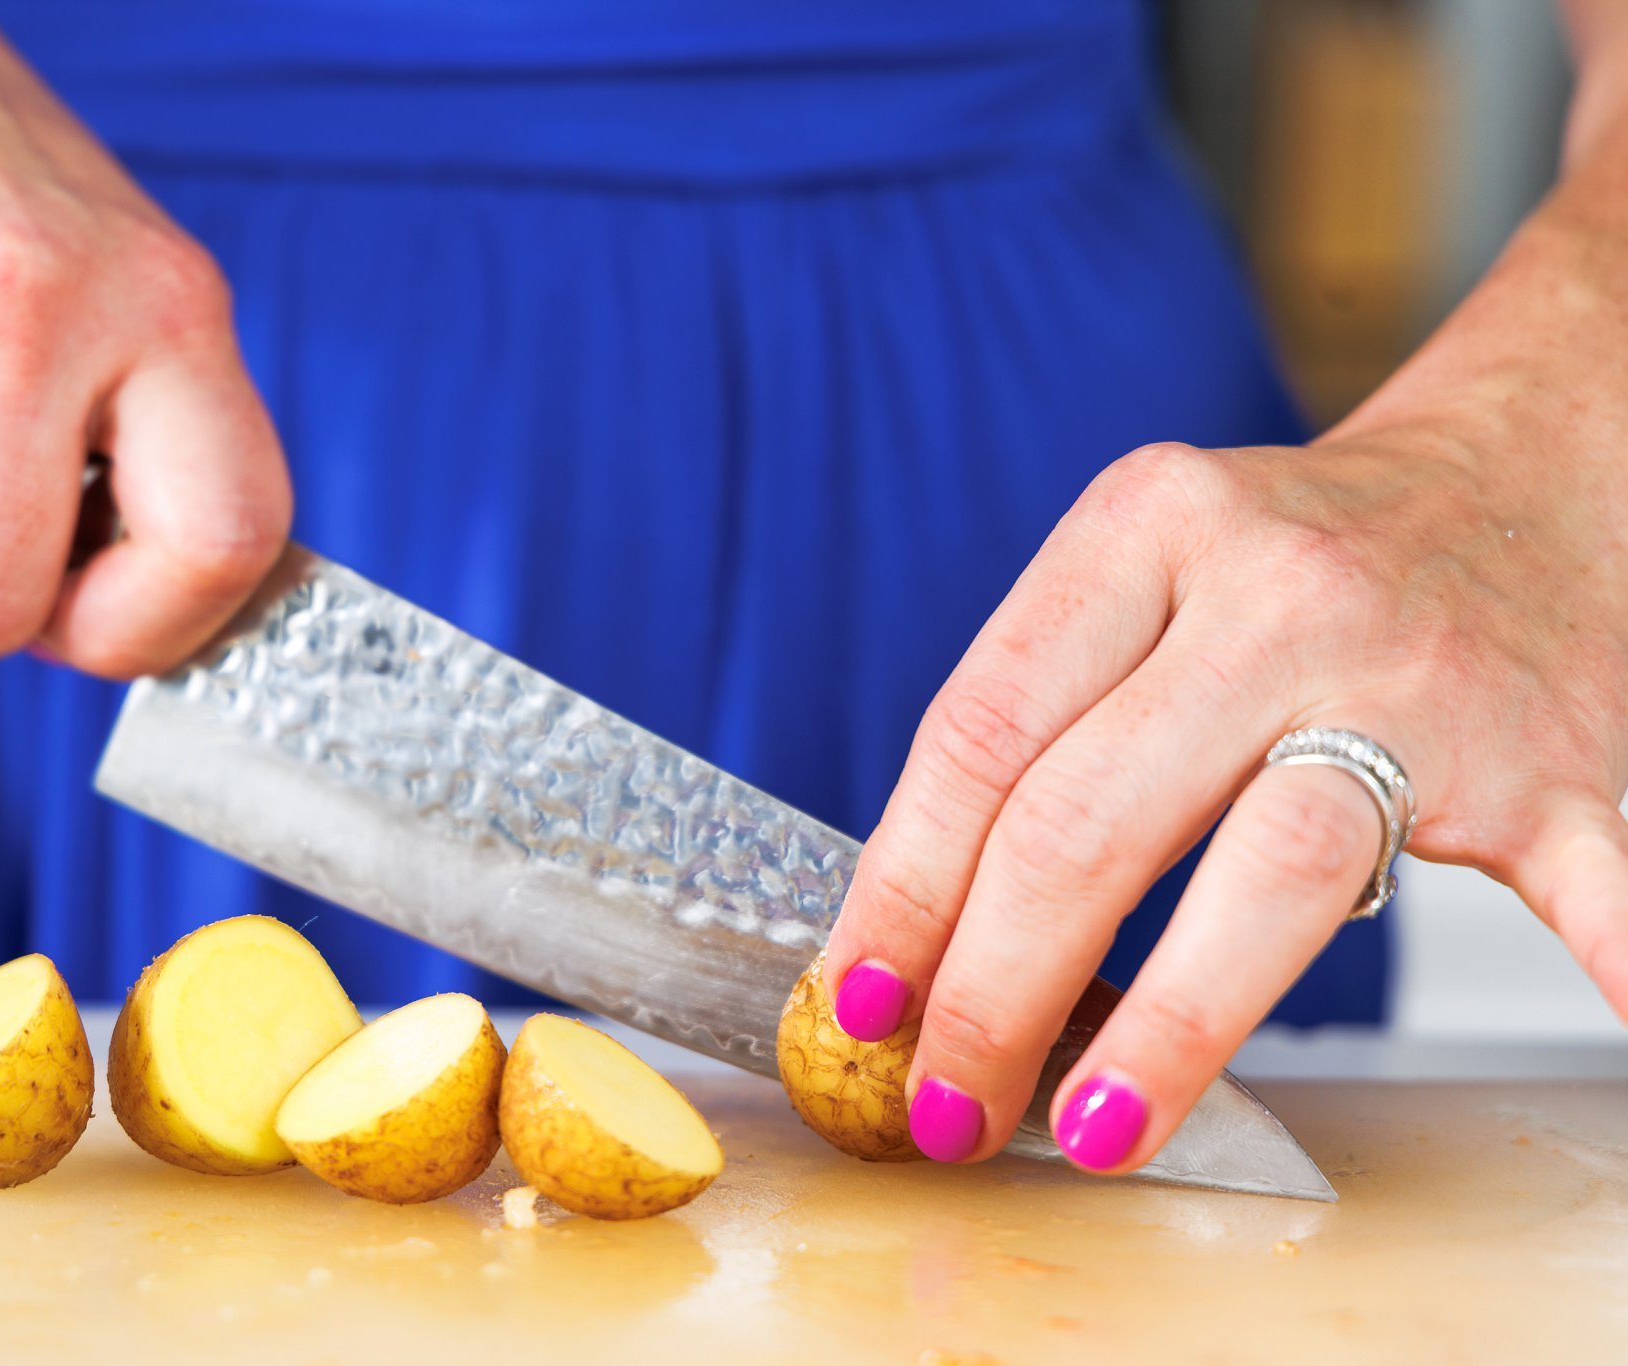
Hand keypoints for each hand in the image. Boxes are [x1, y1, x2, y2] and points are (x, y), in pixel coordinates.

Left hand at [822, 430, 1627, 1172]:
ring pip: (1274, 873)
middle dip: (993, 990)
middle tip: (944, 1104)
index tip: (856, 1002)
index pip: (983, 733)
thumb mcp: (1144, 567)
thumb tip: (916, 937)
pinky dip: (1596, 982)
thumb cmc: (1293, 559)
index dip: (902, 885)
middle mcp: (1278, 593)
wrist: (1528, 469)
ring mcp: (1424, 680)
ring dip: (1168, 1027)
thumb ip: (1045, 717)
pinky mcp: (1560, 762)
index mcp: (1150, 529)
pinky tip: (1583, 1081)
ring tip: (1088, 1126)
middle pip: (1090, 819)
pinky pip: (1578, 889)